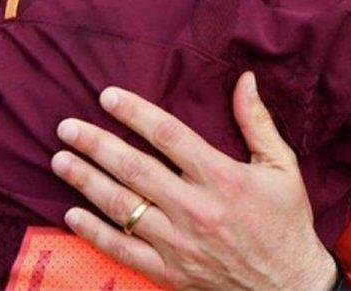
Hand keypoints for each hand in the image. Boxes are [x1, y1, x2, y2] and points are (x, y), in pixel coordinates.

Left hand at [51, 73, 336, 290]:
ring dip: (86, 181)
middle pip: (135, 169)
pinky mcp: (170, 271)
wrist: (290, 286)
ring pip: (123, 207)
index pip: (168, 135)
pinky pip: (123, 250)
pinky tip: (72, 214)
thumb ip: (257, 122)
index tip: (107, 97)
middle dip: (96, 145)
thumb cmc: (286, 221)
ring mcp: (180, 243)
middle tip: (66, 127)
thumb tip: (245, 79)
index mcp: (223, 177)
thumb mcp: (281, 166)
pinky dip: (94, 232)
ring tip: (60, 160)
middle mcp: (196, 208)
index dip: (134, 113)